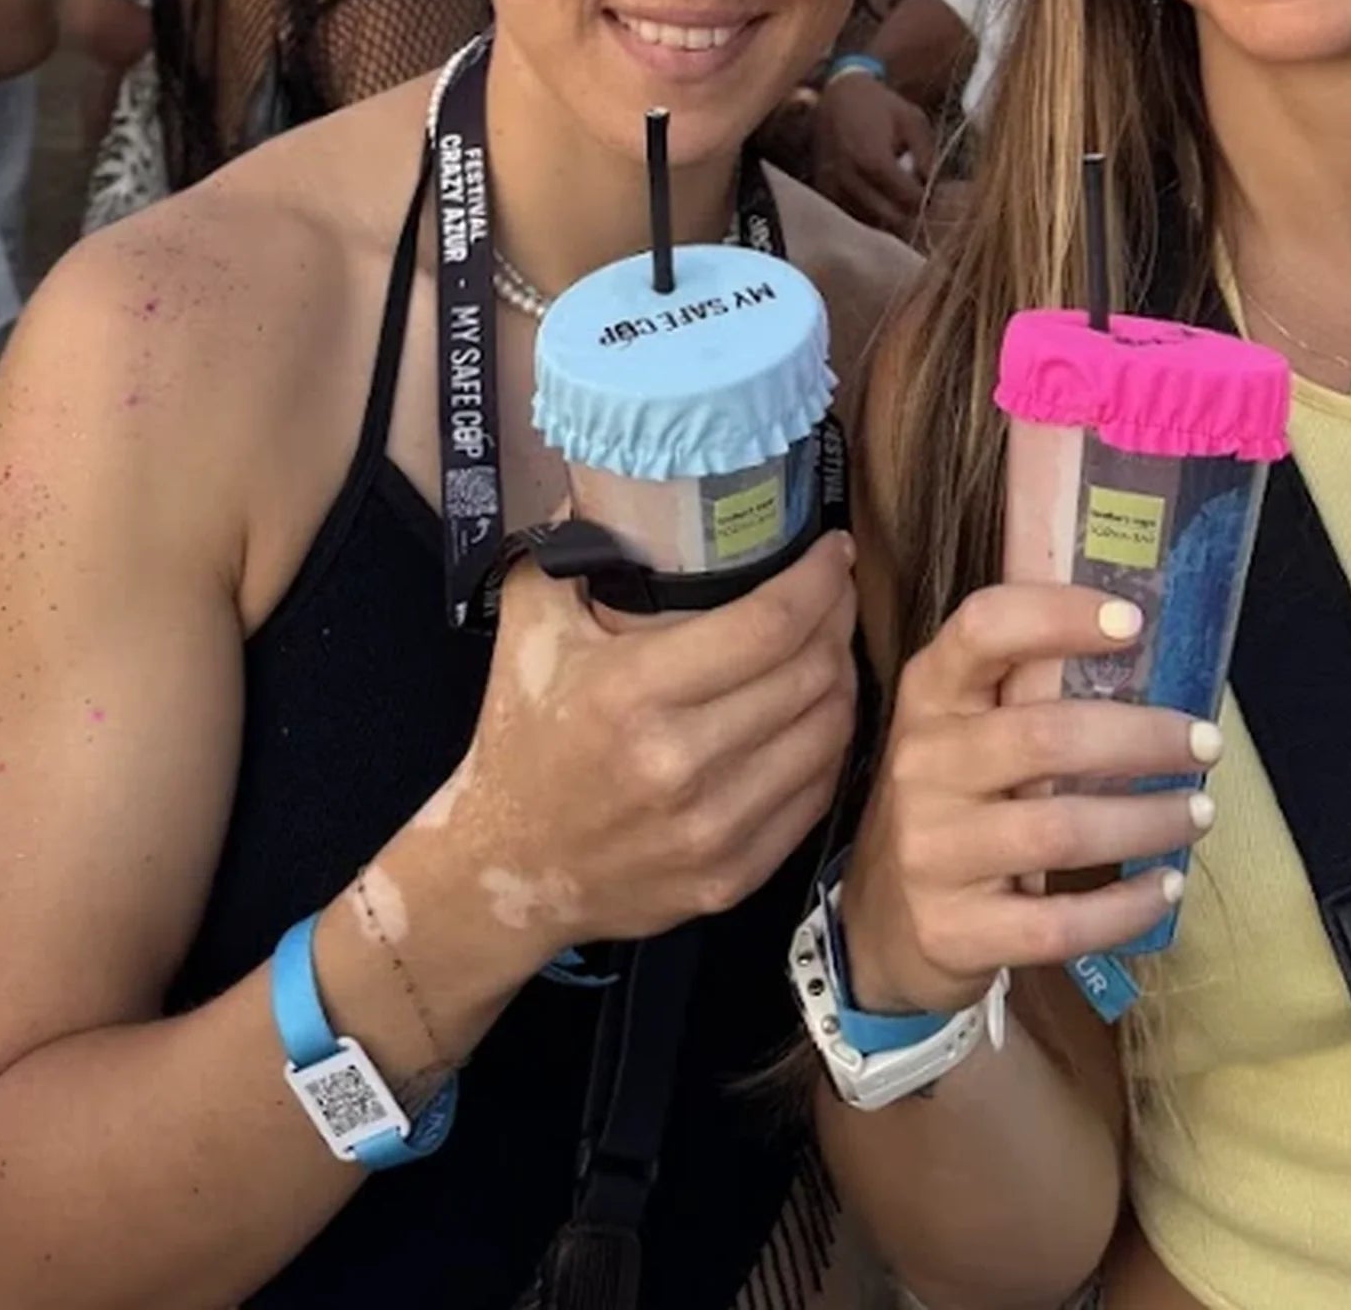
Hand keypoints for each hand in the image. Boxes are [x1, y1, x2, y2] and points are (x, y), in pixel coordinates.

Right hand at [425, 533, 859, 960]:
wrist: (506, 869)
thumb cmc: (522, 733)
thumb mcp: (530, 626)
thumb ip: (573, 549)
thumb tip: (623, 474)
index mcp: (632, 692)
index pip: (768, 624)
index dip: (819, 580)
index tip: (835, 550)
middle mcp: (680, 763)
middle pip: (809, 675)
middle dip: (838, 620)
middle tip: (837, 592)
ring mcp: (712, 828)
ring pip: (827, 734)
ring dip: (843, 678)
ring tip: (832, 646)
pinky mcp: (733, 876)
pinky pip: (817, 796)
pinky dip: (830, 744)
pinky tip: (819, 712)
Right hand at [811, 71, 935, 238]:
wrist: (836, 94)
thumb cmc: (878, 104)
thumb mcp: (912, 120)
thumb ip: (927, 156)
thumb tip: (935, 189)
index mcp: (873, 159)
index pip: (909, 199)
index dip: (926, 199)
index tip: (933, 192)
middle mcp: (849, 178)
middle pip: (890, 217)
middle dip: (909, 212)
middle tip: (918, 198)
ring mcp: (833, 187)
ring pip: (870, 221)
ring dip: (888, 215)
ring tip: (898, 195)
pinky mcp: (823, 190)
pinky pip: (851, 215)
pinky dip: (868, 212)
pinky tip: (877, 195)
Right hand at [838, 585, 1218, 1016]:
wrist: (880, 924)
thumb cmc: (950, 804)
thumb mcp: (962, 729)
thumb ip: (1021, 673)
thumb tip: (1111, 601)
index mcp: (931, 698)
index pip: (983, 630)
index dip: (1057, 615)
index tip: (1135, 622)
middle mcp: (923, 765)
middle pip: (1046, 737)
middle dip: (1144, 738)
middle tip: (1206, 743)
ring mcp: (933, 851)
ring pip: (1061, 830)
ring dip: (1149, 821)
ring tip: (1198, 813)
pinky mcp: (953, 929)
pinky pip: (1059, 921)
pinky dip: (1126, 906)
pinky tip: (1165, 886)